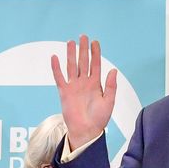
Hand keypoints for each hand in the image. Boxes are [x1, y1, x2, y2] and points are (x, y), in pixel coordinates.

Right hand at [51, 35, 117, 150]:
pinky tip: (55, 57)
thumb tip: (113, 70)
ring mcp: (74, 86)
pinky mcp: (64, 92)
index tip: (95, 42)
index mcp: (96, 84)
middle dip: (83, 49)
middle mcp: (84, 83)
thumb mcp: (109, 102)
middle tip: (83, 36)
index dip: (96, 53)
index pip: (96, 64)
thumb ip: (111, 86)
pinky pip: (59, 77)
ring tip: (70, 42)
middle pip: (83, 62)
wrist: (86, 131)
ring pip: (71, 66)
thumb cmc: (99, 119)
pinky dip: (56, 68)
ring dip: (71, 54)